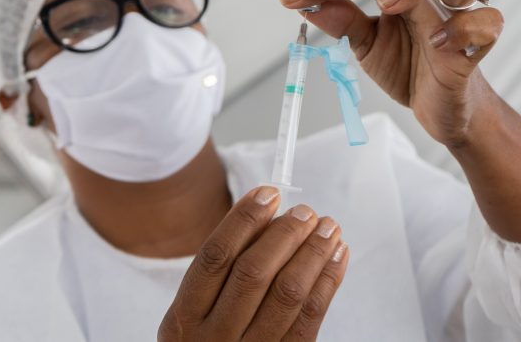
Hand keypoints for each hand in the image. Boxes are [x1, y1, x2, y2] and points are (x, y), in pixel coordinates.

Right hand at [158, 186, 348, 340]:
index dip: (244, 219)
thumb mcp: (196, 312)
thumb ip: (225, 269)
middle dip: (284, 234)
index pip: (215, 256)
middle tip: (305, 211)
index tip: (268, 193)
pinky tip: (337, 256)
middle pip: (253, 272)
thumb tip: (269, 216)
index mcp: (184, 318)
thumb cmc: (209, 340)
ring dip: (313, 252)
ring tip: (328, 228)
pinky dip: (328, 280)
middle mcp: (214, 338)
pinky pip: (311, 316)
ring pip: (288, 293)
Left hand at [278, 0, 503, 146]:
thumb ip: (343, 23)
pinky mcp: (476, 48)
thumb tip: (307, 5)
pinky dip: (463, 28)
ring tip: (384, 3)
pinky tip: (437, 43)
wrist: (444, 110)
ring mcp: (456, 16)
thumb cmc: (410, 68)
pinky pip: (486, 24)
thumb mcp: (366, 45)